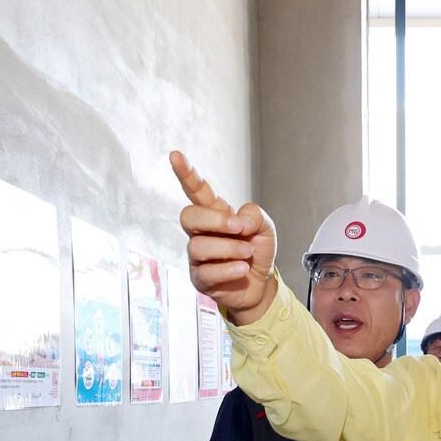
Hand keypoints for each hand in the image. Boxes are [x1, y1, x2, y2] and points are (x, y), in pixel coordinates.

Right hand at [171, 150, 277, 321]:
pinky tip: (241, 269)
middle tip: (239, 229)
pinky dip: (228, 270)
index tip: (175, 155)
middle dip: (215, 220)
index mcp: (215, 213)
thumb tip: (238, 220)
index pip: (197, 190)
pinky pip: (206, 272)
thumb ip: (254, 215)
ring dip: (229, 249)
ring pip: (198, 246)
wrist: (261, 285)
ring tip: (247, 253)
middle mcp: (201, 232)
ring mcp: (197, 256)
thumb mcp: (265, 227)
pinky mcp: (200, 278)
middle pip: (189, 216)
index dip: (186, 173)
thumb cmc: (256, 252)